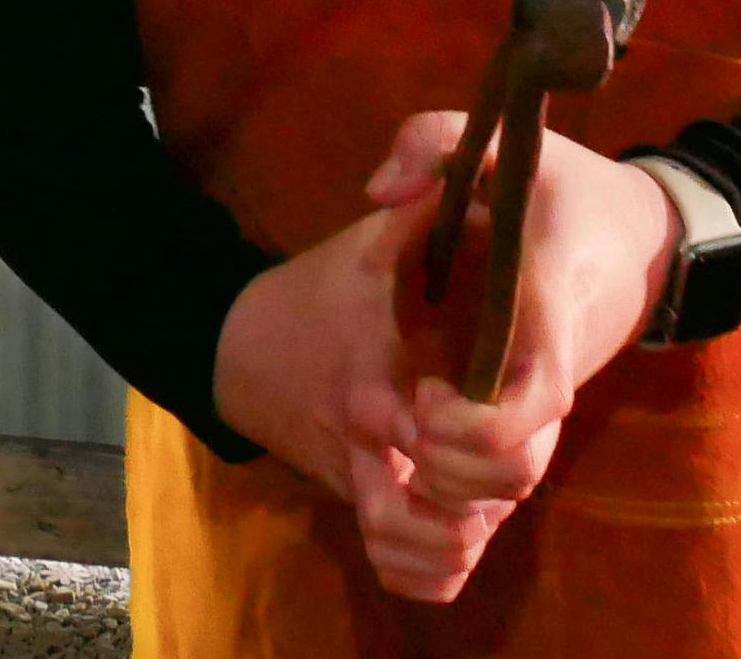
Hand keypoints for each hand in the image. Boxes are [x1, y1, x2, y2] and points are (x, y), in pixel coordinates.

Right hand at [211, 188, 518, 601]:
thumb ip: (427, 201)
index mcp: (378, 379)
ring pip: (414, 546)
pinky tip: (455, 536)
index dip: (482, 433)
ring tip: (480, 506)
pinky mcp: (355, 497)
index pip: (447, 434)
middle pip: (442, 509)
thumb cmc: (320, 290)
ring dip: (456, 540)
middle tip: (502, 461)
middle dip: (483, 495)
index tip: (486, 400)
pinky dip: (428, 564)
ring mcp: (358, 476)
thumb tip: (478, 176)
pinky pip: (395, 557)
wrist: (238, 343)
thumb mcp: (369, 243)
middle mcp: (369, 441)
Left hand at [349, 113, 682, 570]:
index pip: (538, 398)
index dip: (478, 425)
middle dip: (449, 464)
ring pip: (514, 484)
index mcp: (547, 305)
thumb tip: (376, 192)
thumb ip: (430, 139)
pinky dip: (463, 478)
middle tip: (404, 415)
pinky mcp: (542, 412)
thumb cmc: (566, 185)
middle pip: (518, 466)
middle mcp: (553, 367)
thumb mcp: (507, 136)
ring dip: (452, 479)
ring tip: (409, 427)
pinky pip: (510, 474)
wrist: (642, 232)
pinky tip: (423, 434)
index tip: (424, 396)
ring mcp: (549, 396)